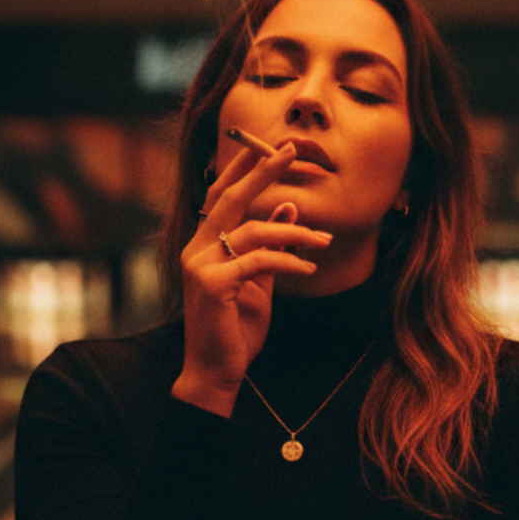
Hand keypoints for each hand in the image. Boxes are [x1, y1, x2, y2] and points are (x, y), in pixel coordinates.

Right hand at [173, 140, 331, 416]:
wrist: (216, 372)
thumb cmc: (235, 330)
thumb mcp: (259, 282)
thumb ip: (270, 246)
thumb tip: (287, 208)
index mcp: (202, 246)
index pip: (218, 197)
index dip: (241, 169)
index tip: (266, 147)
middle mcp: (195, 249)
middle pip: (228, 199)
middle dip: (262, 172)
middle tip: (291, 150)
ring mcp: (199, 265)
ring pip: (252, 232)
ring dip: (294, 234)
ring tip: (323, 241)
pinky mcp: (210, 283)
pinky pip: (258, 261)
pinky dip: (287, 262)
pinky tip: (308, 269)